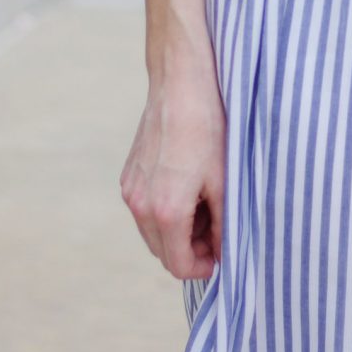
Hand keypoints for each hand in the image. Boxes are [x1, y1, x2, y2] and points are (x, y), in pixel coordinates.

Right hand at [120, 55, 226, 280]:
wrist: (180, 83)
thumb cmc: (207, 127)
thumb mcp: (224, 180)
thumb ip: (222, 224)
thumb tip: (222, 252)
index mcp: (166, 212)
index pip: (179, 265)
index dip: (203, 267)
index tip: (220, 255)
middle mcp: (140, 206)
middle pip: (164, 253)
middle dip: (191, 250)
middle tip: (217, 228)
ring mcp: (130, 190)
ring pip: (153, 232)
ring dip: (178, 232)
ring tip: (205, 205)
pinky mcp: (128, 176)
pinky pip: (144, 209)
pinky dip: (164, 211)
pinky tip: (188, 187)